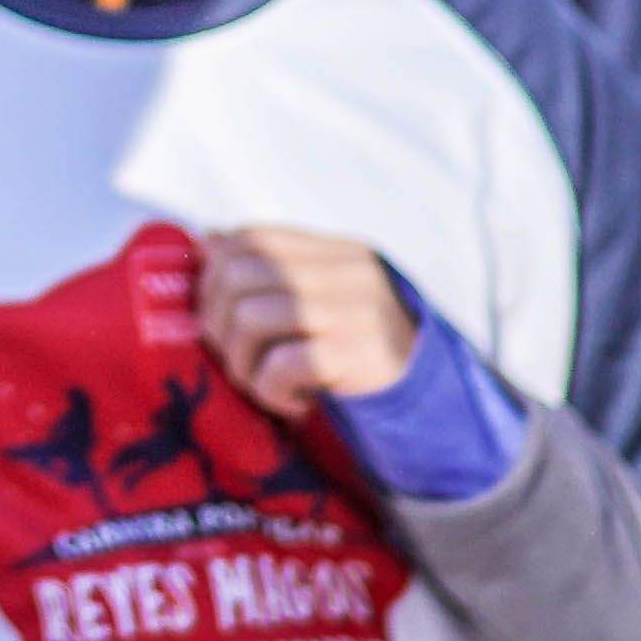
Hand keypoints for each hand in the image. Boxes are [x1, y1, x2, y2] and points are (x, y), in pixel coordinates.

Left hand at [197, 227, 420, 419]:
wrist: (430, 398)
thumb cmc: (360, 348)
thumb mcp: (324, 296)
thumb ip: (275, 268)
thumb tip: (210, 241)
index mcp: (336, 251)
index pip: (252, 238)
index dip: (217, 275)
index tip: (218, 313)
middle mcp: (346, 272)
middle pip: (240, 277)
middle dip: (219, 323)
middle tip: (236, 357)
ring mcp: (354, 311)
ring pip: (251, 319)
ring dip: (241, 363)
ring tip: (260, 383)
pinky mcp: (357, 355)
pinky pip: (282, 365)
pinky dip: (271, 390)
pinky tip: (292, 402)